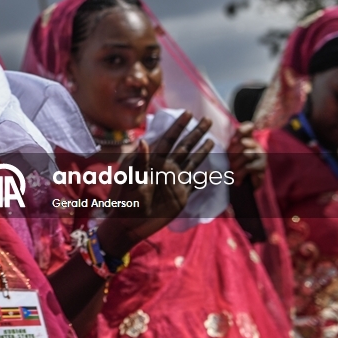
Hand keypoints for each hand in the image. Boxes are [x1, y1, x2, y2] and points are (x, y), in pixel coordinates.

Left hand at [98, 112, 214, 257]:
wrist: (127, 224)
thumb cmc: (124, 201)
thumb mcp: (129, 180)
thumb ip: (138, 162)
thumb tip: (143, 141)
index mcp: (153, 161)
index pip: (168, 139)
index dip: (178, 126)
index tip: (188, 113)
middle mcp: (166, 168)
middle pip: (184, 147)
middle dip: (195, 133)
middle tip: (207, 119)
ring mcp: (174, 181)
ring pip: (192, 162)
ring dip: (202, 151)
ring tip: (213, 140)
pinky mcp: (180, 196)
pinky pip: (195, 184)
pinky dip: (204, 179)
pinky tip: (213, 173)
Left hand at [228, 121, 266, 186]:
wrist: (246, 184)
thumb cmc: (234, 166)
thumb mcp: (228, 154)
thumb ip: (227, 145)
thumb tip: (214, 140)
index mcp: (246, 138)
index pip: (249, 127)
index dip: (242, 131)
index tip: (232, 141)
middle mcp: (255, 144)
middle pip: (244, 142)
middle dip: (232, 153)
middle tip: (228, 161)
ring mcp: (260, 155)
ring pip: (247, 154)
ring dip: (236, 164)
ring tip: (231, 170)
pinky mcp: (262, 166)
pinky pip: (250, 167)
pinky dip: (240, 174)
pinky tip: (236, 180)